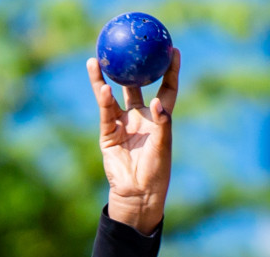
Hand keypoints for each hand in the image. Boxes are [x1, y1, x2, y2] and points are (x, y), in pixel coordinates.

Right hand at [88, 48, 179, 233]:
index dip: (170, 71)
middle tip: (128, 48)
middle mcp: (139, 118)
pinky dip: (104, 102)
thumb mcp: (163, 147)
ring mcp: (122, 125)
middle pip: (135, 87)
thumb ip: (162, 124)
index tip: (173, 51)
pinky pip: (105, 114)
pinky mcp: (108, 135)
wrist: (138, 194)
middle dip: (132, 68)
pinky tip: (102, 88)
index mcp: (158, 119)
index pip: (166, 89)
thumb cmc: (156, 172)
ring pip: (112, 97)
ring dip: (103, 80)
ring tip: (96, 60)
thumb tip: (159, 101)